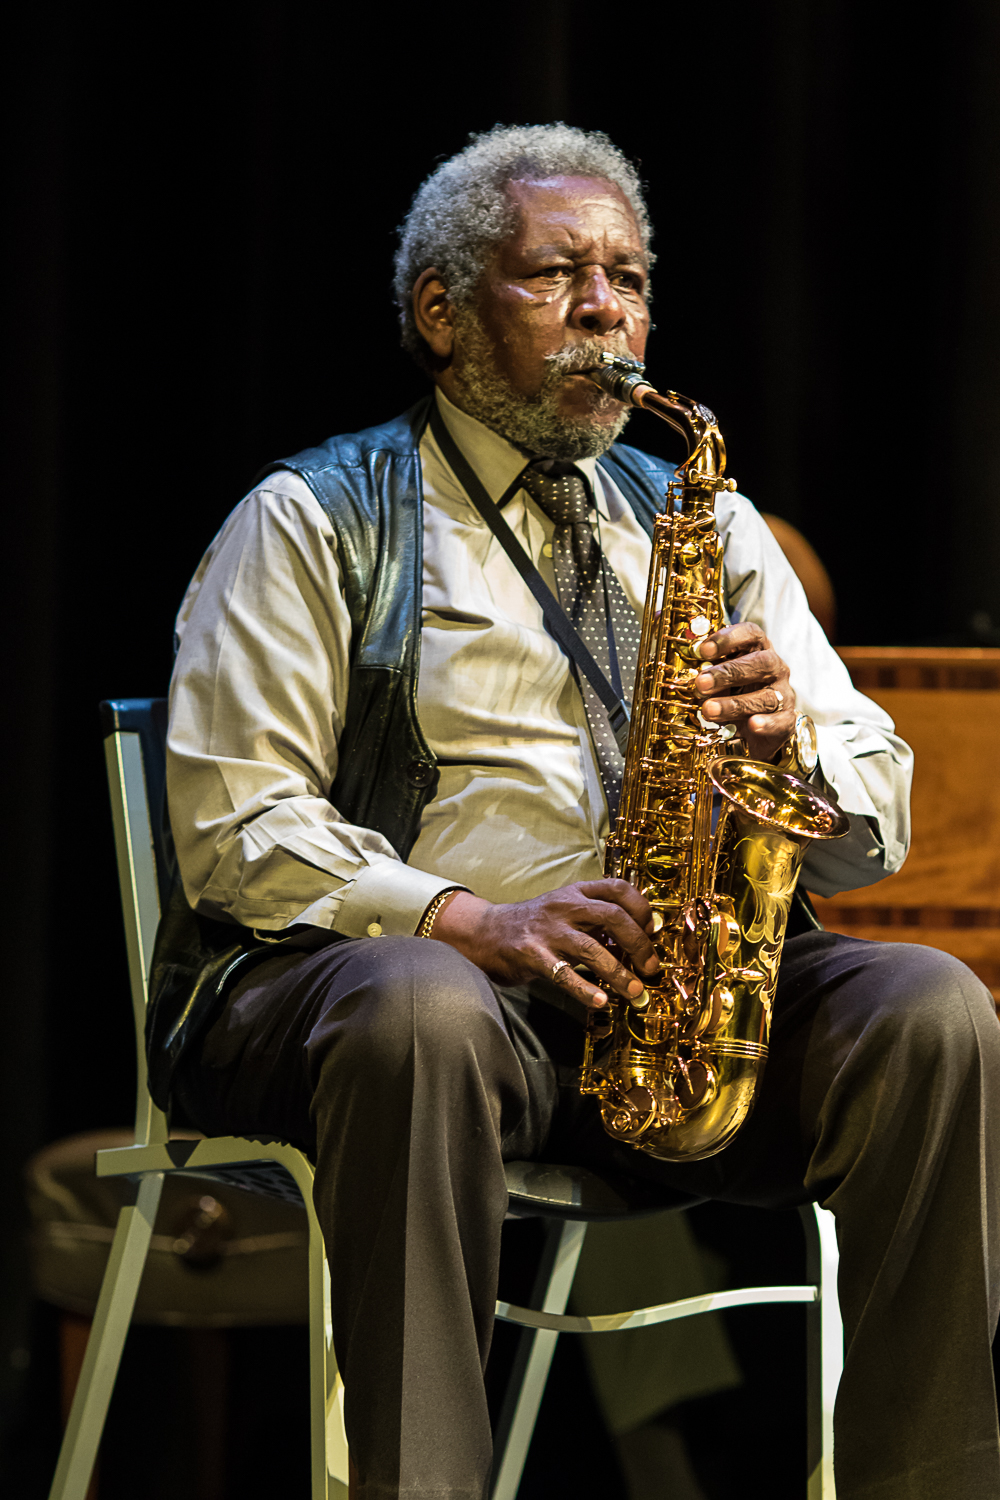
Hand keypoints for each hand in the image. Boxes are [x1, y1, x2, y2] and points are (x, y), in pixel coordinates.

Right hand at [430, 880, 660, 1009]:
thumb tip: (640, 942)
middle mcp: (564, 906)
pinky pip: (565, 975)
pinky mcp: (532, 955)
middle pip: (613, 917)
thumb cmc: (537, 925)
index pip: (619, 888)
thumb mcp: (567, 911)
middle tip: (650, 967)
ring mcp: (548, 930)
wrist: (488, 932)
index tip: (652, 931)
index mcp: (576, 892)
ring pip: (592, 949)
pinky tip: (601, 1002)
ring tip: (635, 991)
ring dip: (619, 973)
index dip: (642, 909)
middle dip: (639, 944)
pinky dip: (586, 990)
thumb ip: (598, 921)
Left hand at [693, 622, 795, 761]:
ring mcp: (783, 694)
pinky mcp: (786, 721)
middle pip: (760, 662)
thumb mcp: (712, 672)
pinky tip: (752, 725)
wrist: (756, 727)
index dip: (728, 638)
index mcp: (756, 649)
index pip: (751, 633)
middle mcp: (773, 668)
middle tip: (700, 683)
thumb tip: (661, 615)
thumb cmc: (731, 691)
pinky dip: (766, 723)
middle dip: (729, 672)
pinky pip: (780, 721)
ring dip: (734, 703)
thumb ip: (691, 649)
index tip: (702, 650)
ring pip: (765, 696)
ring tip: (707, 710)